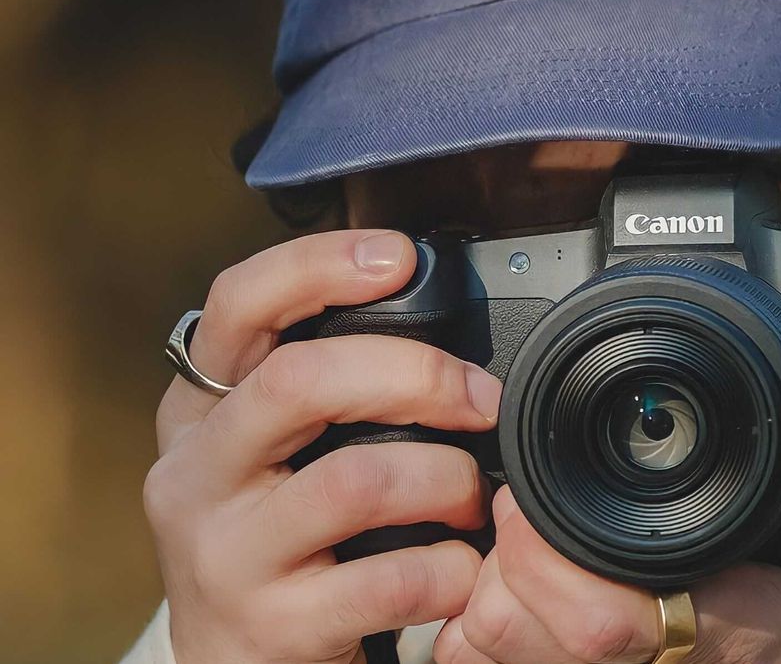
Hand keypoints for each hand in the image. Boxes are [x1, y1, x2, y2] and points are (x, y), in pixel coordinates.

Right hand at [146, 230, 499, 662]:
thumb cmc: (278, 543)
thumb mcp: (274, 455)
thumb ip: (325, 392)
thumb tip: (435, 333)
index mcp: (202, 412)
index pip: (236, 306)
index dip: (316, 266)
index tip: (397, 257)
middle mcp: (196, 473)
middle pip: (300, 381)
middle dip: (415, 375)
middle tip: (480, 399)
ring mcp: (225, 554)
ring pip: (353, 480)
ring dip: (443, 479)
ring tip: (472, 497)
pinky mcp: (269, 627)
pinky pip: (388, 579)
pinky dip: (449, 569)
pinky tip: (461, 570)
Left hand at [433, 419, 780, 663]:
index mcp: (722, 634)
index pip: (605, 621)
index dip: (548, 563)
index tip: (531, 499)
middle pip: (526, 640)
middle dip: (501, 568)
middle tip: (517, 506)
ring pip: (506, 656)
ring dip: (493, 594)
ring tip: (520, 541)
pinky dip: (494, 627)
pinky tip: (524, 585)